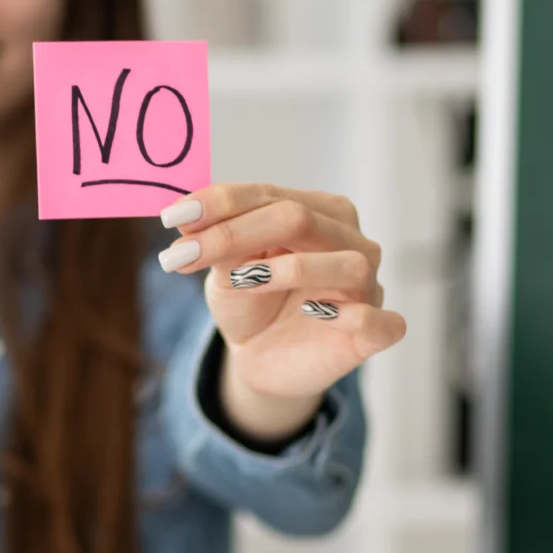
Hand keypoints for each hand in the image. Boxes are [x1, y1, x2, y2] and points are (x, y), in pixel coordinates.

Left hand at [158, 184, 406, 438]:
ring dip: (291, 269)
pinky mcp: (376, 331)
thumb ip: (214, 243)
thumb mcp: (224, 270)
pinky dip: (352, 315)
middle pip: (299, 219)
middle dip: (235, 233)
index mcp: (317, 211)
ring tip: (243, 280)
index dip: (219, 203)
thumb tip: (184, 217)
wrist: (261, 358)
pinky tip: (315, 314)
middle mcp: (350, 241)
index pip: (268, 195)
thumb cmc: (249, 301)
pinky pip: (381, 321)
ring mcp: (368, 286)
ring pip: (347, 263)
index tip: (172, 217)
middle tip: (184, 254)